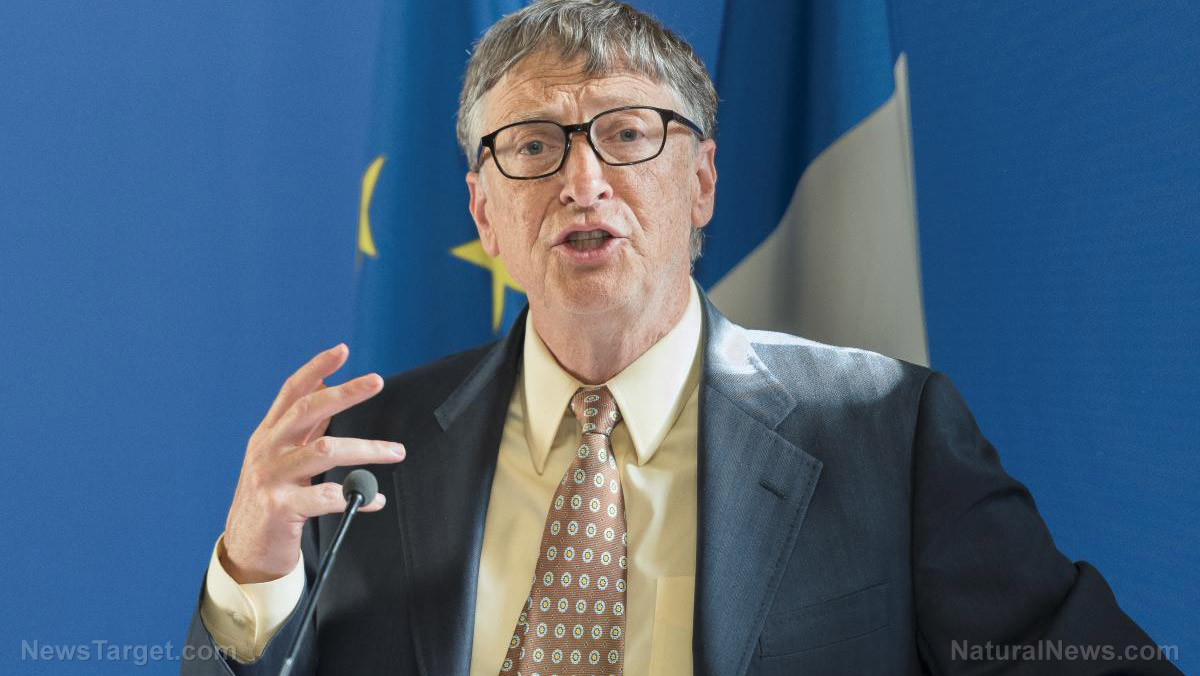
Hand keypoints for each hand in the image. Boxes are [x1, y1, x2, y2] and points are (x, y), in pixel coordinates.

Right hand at [219, 343, 404, 583]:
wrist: (245, 549)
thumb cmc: (271, 499)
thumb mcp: (281, 458)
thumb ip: (304, 429)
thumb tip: (327, 389)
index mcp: (269, 434)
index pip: (292, 392)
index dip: (316, 368)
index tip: (342, 350)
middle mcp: (267, 450)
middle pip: (308, 410)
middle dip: (345, 392)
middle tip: (377, 380)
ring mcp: (271, 477)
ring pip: (325, 450)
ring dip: (367, 449)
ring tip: (396, 452)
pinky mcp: (280, 507)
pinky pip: (327, 497)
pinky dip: (357, 496)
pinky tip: (374, 499)